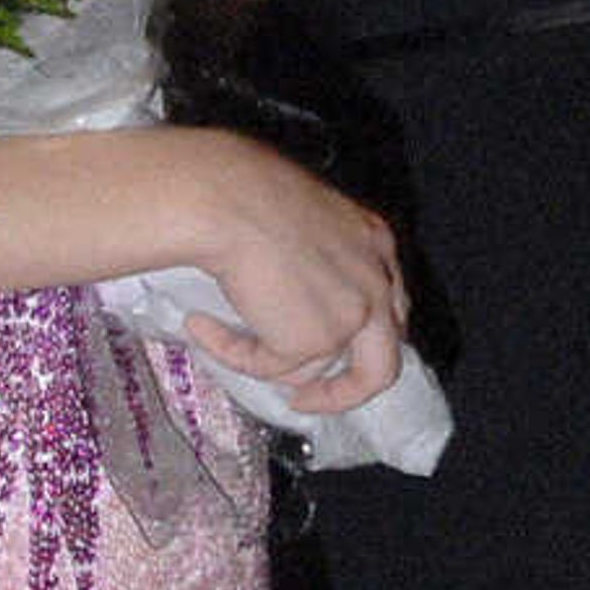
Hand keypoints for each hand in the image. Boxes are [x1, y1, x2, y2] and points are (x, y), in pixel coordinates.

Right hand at [179, 134, 411, 412]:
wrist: (228, 199)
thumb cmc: (247, 192)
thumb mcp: (299, 221)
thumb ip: (310, 262)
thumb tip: (284, 303)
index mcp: (375, 244)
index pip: (388, 308)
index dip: (360, 338)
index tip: (330, 350)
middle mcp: (376, 283)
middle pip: (383, 362)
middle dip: (346, 390)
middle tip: (305, 398)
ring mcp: (351, 315)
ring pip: (315, 371)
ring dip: (267, 365)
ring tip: (226, 342)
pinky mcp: (313, 340)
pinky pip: (267, 368)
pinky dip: (231, 354)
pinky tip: (201, 326)